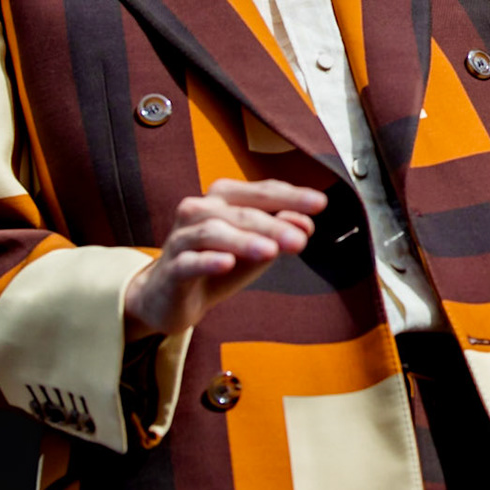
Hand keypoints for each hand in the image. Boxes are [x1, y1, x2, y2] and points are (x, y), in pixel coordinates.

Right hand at [123, 179, 326, 340]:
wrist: (169, 297)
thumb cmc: (217, 264)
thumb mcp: (255, 249)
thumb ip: (279, 234)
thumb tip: (306, 223)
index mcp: (223, 199)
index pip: (261, 192)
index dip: (290, 196)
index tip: (320, 204)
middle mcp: (200, 211)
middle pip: (241, 212)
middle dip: (273, 224)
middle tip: (300, 239)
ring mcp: (182, 238)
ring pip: (213, 233)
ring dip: (244, 240)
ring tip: (270, 252)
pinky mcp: (171, 269)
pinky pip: (188, 262)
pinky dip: (208, 261)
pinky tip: (227, 264)